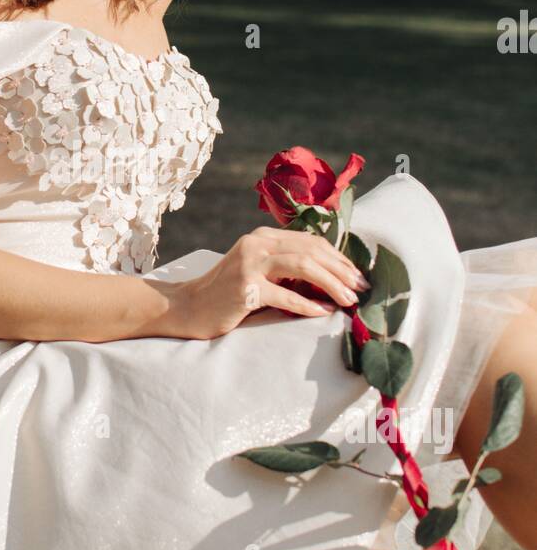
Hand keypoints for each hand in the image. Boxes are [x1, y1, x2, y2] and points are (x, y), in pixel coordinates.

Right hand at [170, 226, 368, 339]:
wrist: (188, 307)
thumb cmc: (226, 294)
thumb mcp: (257, 271)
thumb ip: (284, 268)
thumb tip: (328, 279)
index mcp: (263, 237)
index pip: (310, 241)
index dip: (337, 257)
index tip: (356, 275)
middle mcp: (257, 244)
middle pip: (310, 251)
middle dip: (341, 270)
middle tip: (361, 288)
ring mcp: (249, 265)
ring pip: (303, 267)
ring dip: (331, 284)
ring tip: (349, 300)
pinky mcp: (245, 289)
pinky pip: (285, 296)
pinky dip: (307, 305)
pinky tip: (323, 312)